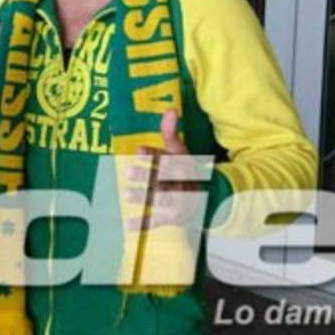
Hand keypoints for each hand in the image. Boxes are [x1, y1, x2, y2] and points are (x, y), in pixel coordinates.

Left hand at [126, 109, 203, 228]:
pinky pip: (156, 221)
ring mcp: (176, 202)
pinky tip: (127, 225)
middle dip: (147, 176)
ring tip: (127, 195)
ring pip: (159, 199)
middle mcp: (179, 183)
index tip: (139, 150)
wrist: (207, 199)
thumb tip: (170, 109)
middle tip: (129, 173)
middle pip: (162, 179)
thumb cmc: (185, 171)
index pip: (167, 159)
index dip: (153, 155)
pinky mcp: (172, 217)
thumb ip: (171, 132)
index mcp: (180, 166)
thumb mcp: (180, 151)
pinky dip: (142, 224)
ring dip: (143, 197)